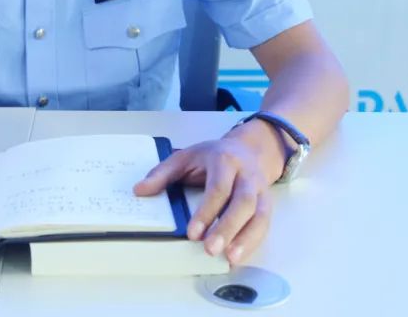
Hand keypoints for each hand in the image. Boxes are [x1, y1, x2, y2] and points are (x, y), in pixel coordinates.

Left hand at [133, 130, 282, 264]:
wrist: (248, 150)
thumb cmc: (212, 156)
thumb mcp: (185, 157)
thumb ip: (162, 173)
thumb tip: (139, 190)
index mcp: (224, 161)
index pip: (218, 188)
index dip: (206, 212)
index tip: (192, 233)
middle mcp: (246, 176)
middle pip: (243, 203)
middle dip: (227, 228)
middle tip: (210, 249)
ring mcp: (260, 190)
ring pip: (260, 215)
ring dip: (246, 239)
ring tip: (229, 258)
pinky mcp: (268, 204)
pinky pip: (265, 225)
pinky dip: (253, 242)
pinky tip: (238, 257)